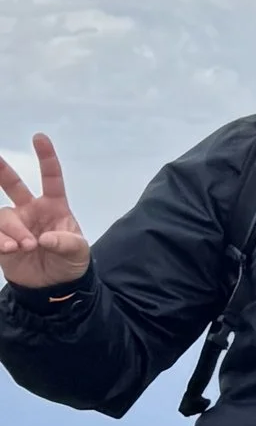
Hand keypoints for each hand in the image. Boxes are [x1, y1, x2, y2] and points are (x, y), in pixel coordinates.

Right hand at [0, 138, 89, 289]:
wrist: (54, 287)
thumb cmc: (71, 262)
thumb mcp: (78, 251)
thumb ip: (65, 242)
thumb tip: (43, 238)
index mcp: (54, 206)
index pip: (51, 178)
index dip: (46, 157)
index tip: (39, 138)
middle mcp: (32, 210)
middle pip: (14, 185)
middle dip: (3, 171)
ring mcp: (16, 225)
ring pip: (5, 215)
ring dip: (13, 229)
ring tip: (26, 246)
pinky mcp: (2, 241)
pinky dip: (1, 240)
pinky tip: (10, 249)